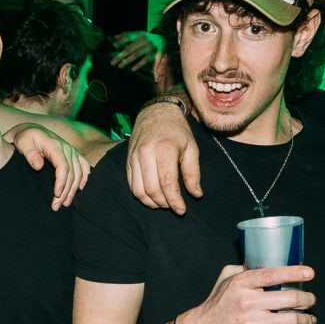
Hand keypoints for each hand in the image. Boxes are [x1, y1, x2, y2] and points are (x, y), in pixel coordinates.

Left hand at [3, 122, 89, 208]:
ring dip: (74, 189)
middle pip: (72, 173)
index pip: (63, 166)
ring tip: (65, 203)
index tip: (56, 194)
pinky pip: (84, 167)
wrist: (31, 131)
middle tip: (56, 206)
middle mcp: (67, 148)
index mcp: (55, 145)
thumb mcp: (23, 142)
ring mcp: (72, 151)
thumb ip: (30, 154)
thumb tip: (38, 166)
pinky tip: (80, 189)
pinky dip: (84, 178)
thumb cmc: (25, 138)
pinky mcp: (74, 155)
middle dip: (66, 191)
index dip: (62, 182)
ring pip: (79, 173)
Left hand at [111, 30, 163, 73]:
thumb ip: (125, 35)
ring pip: (136, 54)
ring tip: (120, 66)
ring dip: (127, 60)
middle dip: (120, 56)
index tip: (114, 46)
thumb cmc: (146, 37)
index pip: (127, 36)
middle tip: (112, 62)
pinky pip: (145, 60)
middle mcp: (143, 40)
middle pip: (129, 48)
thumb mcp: (137, 33)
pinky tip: (132, 69)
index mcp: (138, 34)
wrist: (163, 39)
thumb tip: (113, 38)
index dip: (120, 40)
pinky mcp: (154, 53)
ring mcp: (148, 47)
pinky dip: (139, 65)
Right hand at [127, 97, 201, 213]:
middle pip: (152, 189)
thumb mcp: (191, 148)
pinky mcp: (128, 161)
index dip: (175, 200)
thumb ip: (193, 173)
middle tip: (174, 206)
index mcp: (164, 148)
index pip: (167, 182)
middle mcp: (146, 153)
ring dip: (152, 202)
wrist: (156, 114)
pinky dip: (142, 196)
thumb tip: (196, 195)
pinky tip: (153, 197)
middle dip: (164, 203)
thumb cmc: (177, 132)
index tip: (182, 210)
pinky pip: (131, 185)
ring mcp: (134, 157)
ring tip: (164, 203)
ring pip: (139, 190)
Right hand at [176, 264, 316, 323]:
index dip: (294, 273)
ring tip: (310, 320)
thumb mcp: (226, 278)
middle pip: (288, 298)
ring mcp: (248, 323)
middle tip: (311, 300)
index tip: (310, 273)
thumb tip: (264, 261)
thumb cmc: (217, 302)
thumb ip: (244, 268)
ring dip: (305, 320)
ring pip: (288, 320)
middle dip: (307, 299)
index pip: (273, 274)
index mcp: (242, 283)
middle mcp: (247, 302)